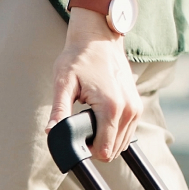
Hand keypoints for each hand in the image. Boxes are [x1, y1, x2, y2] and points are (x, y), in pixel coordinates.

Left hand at [46, 9, 142, 161]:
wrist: (98, 38)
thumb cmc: (78, 58)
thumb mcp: (63, 84)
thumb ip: (59, 111)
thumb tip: (51, 133)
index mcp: (111, 107)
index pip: (104, 150)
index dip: (87, 150)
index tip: (75, 139)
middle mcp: (129, 110)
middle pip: (113, 150)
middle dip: (95, 146)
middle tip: (79, 128)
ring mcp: (136, 108)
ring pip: (122, 143)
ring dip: (105, 140)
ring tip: (88, 122)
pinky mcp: (137, 105)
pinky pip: (127, 131)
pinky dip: (113, 132)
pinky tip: (98, 119)